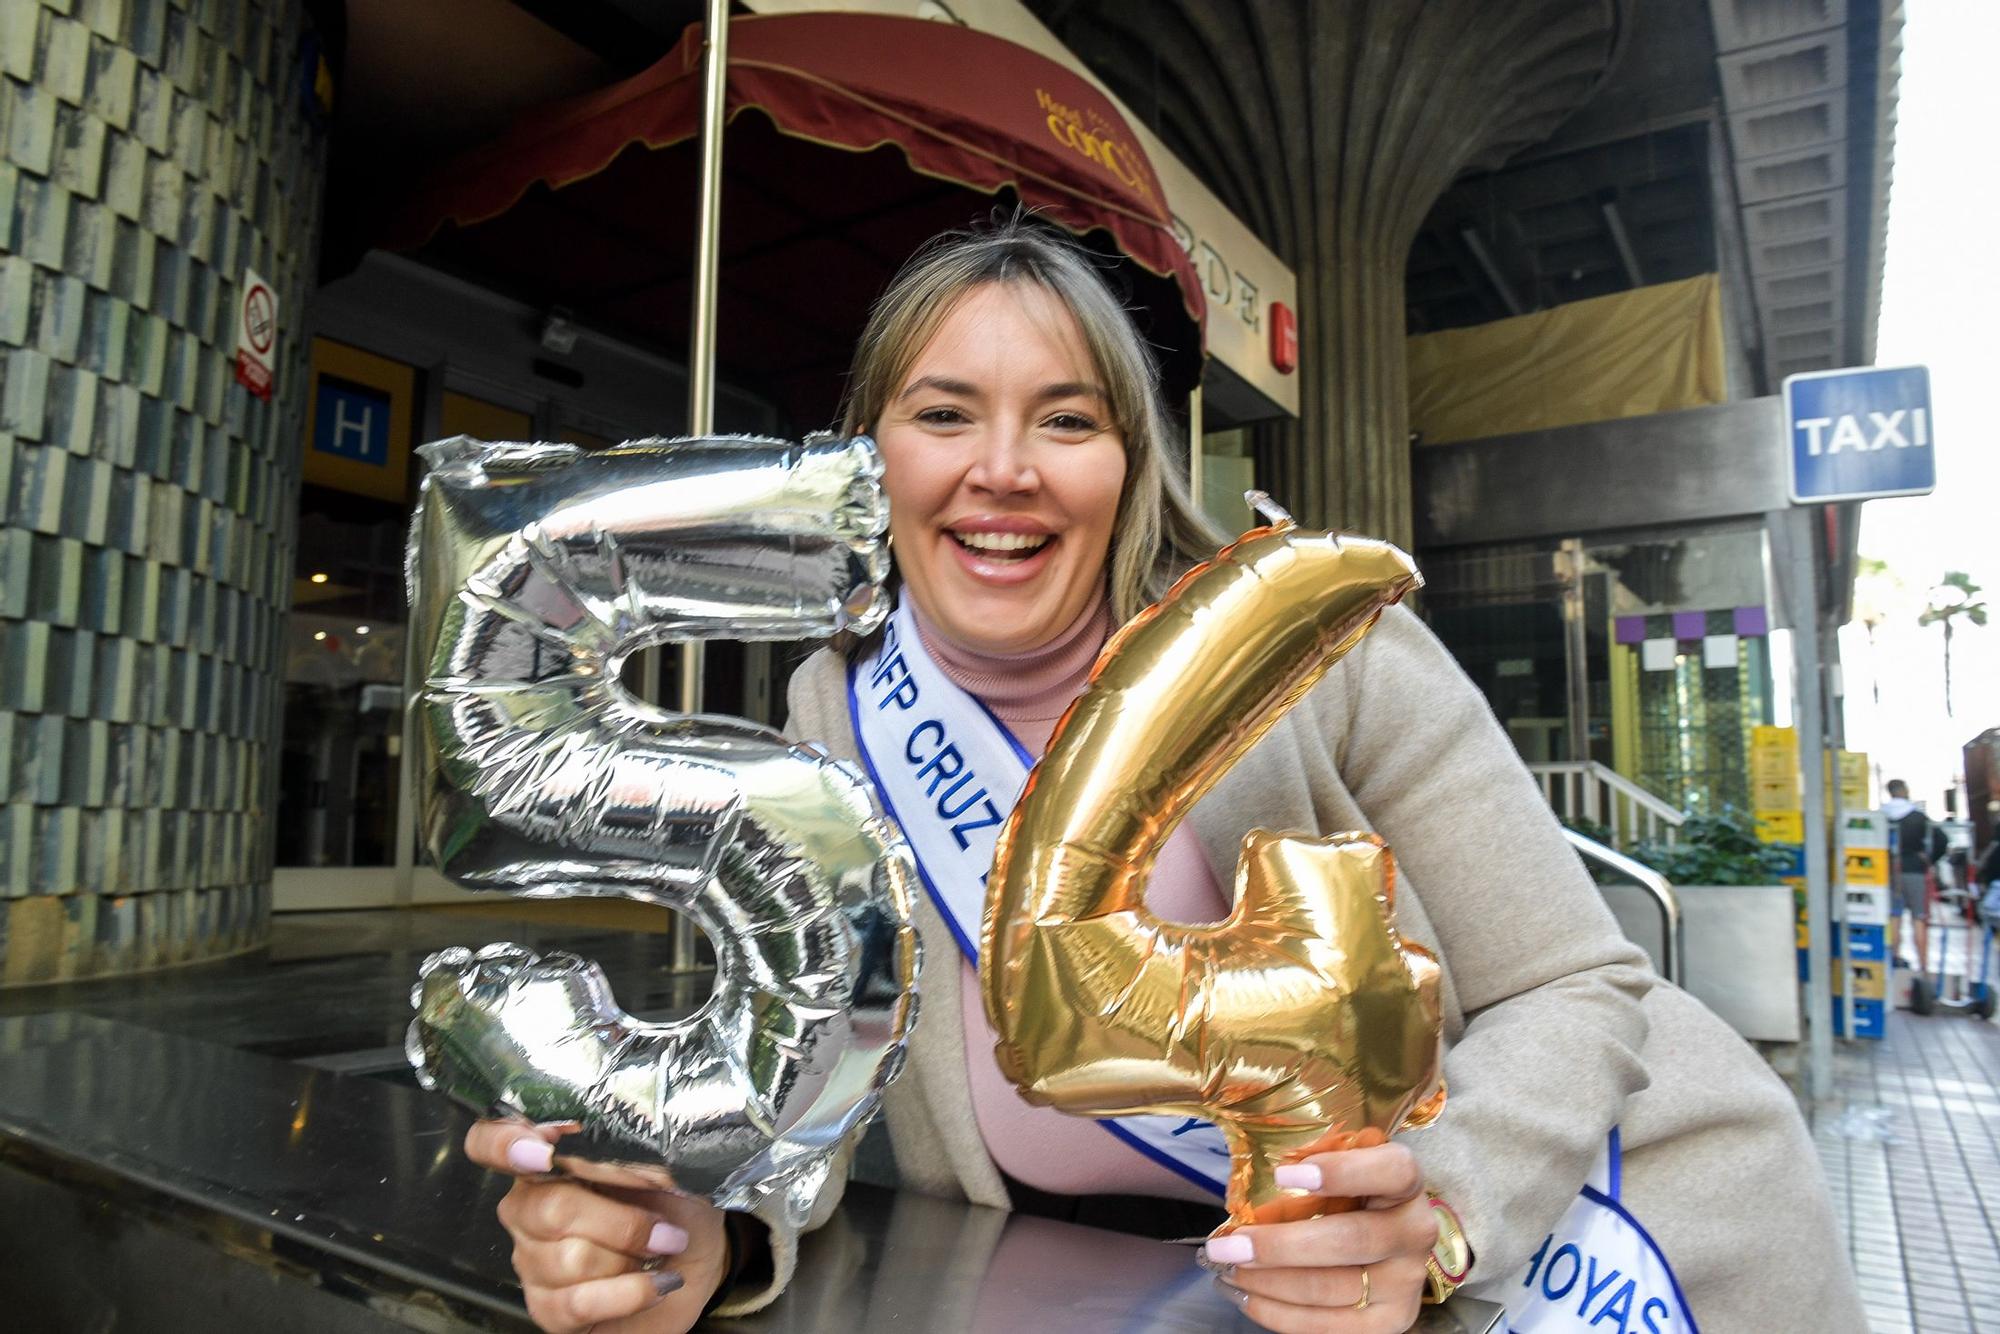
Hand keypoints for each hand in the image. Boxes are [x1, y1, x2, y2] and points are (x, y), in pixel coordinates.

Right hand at [466, 1119, 732, 1332]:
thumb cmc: (673, 1206)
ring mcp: (531, 1260)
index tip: (540, 1150)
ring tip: (659, 1253)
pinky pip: (577, 1302)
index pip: (489, 1142)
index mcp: (548, 1160)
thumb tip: (614, 1154)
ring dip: (630, 1258)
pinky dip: (630, 1292)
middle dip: (621, 1222)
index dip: (502, 1143)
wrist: (697, 1259)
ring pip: (568, 1259)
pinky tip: (657, 1282)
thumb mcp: (666, 1166)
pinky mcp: (547, 1308)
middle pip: (549, 1209)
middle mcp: (528, 1208)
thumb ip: (630, 1151)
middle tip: (664, 1229)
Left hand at [1199, 1143, 1438, 1332]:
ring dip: (1268, 1281)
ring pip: (1331, 1288)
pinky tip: (1244, 1295)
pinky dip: (1277, 1312)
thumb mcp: (1337, 1164)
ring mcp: (1406, 1283)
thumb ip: (1310, 1161)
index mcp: (1406, 1182)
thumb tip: (1251, 1182)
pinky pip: (1326, 1326)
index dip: (1342, 1171)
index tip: (1282, 1174)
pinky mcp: (1389, 1323)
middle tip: (1227, 1243)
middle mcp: (1415, 1232)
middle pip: (1350, 1240)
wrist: (1382, 1237)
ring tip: (1226, 1267)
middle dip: (1280, 1245)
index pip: (1392, 1171)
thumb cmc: (1347, 1193)